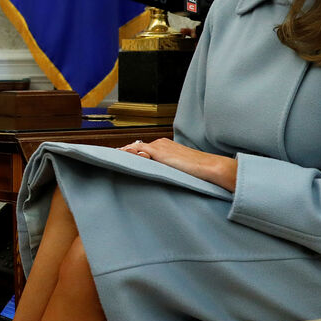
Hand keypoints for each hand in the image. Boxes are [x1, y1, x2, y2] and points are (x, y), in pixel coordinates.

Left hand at [118, 138, 237, 190]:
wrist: (210, 167)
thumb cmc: (199, 172)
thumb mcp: (180, 169)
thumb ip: (168, 169)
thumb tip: (160, 178)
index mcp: (166, 146)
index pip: (144, 148)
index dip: (132, 154)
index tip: (121, 158)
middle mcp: (161, 143)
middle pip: (136, 147)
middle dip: (124, 153)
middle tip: (110, 159)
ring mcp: (159, 146)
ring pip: (134, 148)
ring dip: (123, 153)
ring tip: (111, 159)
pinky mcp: (158, 151)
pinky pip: (137, 150)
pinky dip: (127, 153)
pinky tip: (118, 157)